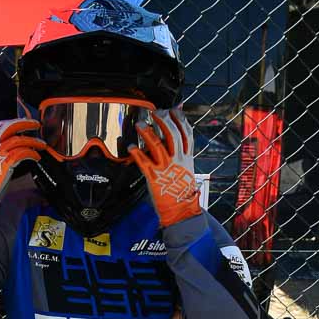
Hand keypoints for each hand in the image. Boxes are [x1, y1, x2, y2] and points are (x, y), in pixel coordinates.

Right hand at [0, 118, 45, 213]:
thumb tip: (13, 150)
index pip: (1, 126)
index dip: (15, 122)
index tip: (24, 122)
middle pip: (10, 127)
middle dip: (25, 123)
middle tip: (36, 125)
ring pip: (19, 140)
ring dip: (33, 141)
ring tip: (42, 145)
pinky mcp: (6, 163)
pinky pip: (23, 153)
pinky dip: (32, 153)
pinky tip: (36, 157)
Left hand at [129, 108, 202, 227]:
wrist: (180, 209)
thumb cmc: (181, 189)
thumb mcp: (187, 167)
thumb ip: (182, 151)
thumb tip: (177, 137)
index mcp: (187, 157)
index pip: (186, 132)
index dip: (180, 118)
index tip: (173, 109)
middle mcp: (178, 160)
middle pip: (172, 134)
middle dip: (163, 120)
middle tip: (155, 112)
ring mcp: (166, 168)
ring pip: (158, 145)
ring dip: (148, 133)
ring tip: (140, 124)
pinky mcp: (154, 177)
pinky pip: (144, 163)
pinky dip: (137, 153)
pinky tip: (131, 146)